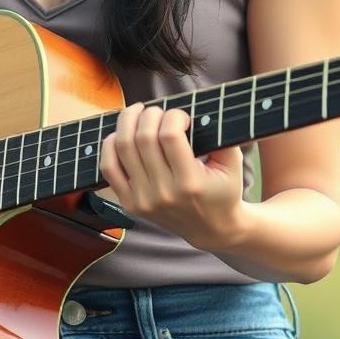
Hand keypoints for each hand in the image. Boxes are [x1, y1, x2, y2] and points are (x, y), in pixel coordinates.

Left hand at [99, 102, 248, 249]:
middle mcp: (163, 193)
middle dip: (150, 114)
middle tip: (159, 111)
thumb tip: (201, 109)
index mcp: (190, 183)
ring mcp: (143, 200)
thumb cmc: (222, 190)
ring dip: (128, 121)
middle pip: (144, 137)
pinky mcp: (129, 203)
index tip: (182, 116)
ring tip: (139, 112)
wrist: (211, 229)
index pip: (169, 136)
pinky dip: (110, 144)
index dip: (173, 116)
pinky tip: (122, 133)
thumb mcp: (231, 163)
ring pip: (122, 147)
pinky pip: (108, 167)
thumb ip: (221, 135)